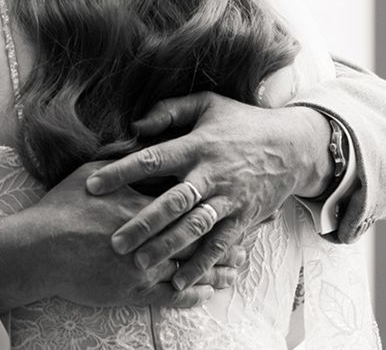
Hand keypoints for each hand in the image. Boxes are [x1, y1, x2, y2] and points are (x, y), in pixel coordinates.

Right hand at [0, 162, 236, 311]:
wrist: (38, 249)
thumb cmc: (62, 207)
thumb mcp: (91, 171)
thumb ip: (122, 158)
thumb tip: (143, 139)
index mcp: (142, 202)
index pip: (187, 197)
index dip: (213, 194)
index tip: (235, 190)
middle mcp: (150, 234)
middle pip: (199, 233)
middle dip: (229, 232)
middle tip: (257, 230)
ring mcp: (144, 266)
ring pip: (192, 266)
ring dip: (218, 266)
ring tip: (240, 264)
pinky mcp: (134, 292)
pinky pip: (173, 296)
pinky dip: (194, 293)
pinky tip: (208, 291)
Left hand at [84, 92, 329, 290]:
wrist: (293, 146)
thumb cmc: (240, 122)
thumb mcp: (207, 104)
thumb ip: (170, 110)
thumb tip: (136, 125)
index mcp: (197, 145)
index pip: (153, 159)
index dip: (122, 171)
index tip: (93, 184)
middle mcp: (212, 174)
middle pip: (172, 201)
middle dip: (143, 222)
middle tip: (114, 240)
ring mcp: (229, 199)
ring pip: (195, 227)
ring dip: (167, 247)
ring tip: (139, 264)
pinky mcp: (244, 218)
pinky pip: (220, 245)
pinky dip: (201, 264)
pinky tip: (178, 281)